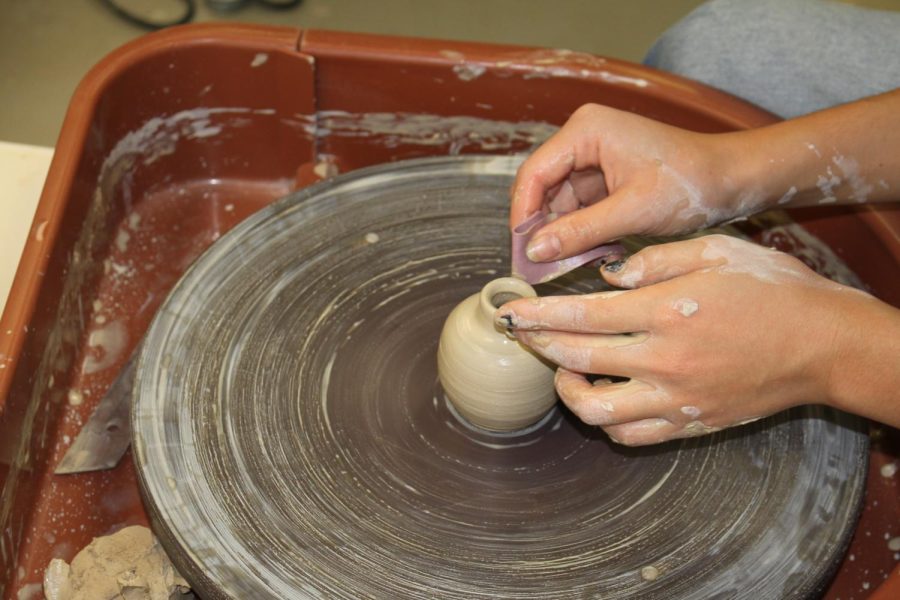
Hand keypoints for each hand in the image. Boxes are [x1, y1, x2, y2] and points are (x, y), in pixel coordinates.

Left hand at [495, 235, 896, 445]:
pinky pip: (633, 436)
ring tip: (562, 370)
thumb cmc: (774, 290)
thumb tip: (605, 276)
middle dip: (538, 345)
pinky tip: (603, 398)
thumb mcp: (715, 251)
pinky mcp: (691, 423)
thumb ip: (652, 261)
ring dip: (567, 390)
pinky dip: (607, 421)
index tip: (511, 311)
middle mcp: (665, 360)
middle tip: (521, 333)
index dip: (538, 314)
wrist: (825, 344)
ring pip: (597, 411)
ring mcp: (677, 398)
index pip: (581, 315)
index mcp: (667, 311)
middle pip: (577, 360)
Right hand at [511, 104, 758, 262]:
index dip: (522, 214)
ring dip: (559, 234)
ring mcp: (594, 159)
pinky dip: (578, 233)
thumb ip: (579, 232)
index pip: (535, 173)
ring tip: (558, 267)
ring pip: (559, 202)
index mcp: (586, 131)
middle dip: (539, 227)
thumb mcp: (632, 212)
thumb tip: (534, 252)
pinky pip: (579, 209)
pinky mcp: (605, 178)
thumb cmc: (690, 183)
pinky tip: (581, 256)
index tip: (520, 251)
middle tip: (532, 266)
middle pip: (542, 188)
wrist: (732, 180)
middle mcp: (584, 139)